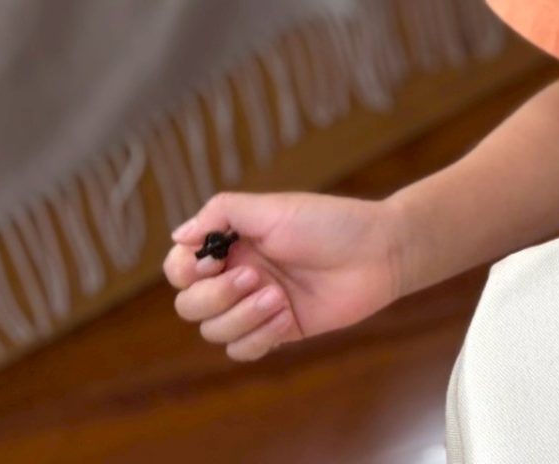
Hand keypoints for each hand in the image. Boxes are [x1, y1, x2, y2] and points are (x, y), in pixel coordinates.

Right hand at [162, 192, 404, 361]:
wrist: (380, 251)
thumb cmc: (330, 223)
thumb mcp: (272, 208)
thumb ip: (222, 214)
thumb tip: (178, 236)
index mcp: (233, 246)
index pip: (180, 269)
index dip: (184, 270)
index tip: (211, 261)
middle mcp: (239, 277)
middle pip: (189, 306)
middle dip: (215, 296)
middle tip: (255, 276)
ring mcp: (257, 307)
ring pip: (213, 332)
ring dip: (240, 316)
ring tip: (279, 297)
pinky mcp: (279, 330)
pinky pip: (242, 350)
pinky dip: (257, 337)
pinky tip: (286, 316)